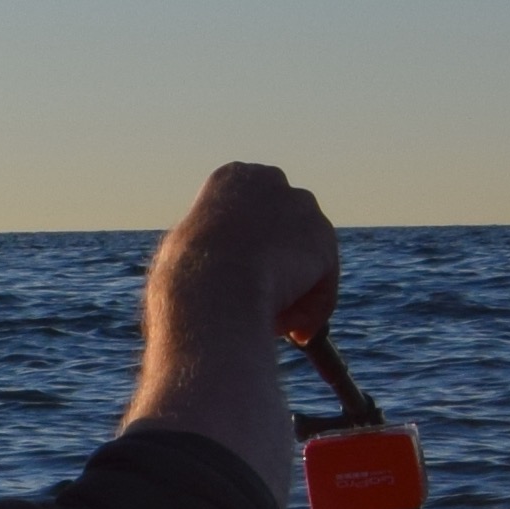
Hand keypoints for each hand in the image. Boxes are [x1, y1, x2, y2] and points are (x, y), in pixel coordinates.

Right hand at [148, 162, 341, 344]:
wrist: (211, 285)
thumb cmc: (186, 276)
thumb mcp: (188, 249)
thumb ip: (215, 247)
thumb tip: (225, 267)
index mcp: (232, 178)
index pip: (257, 209)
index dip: (255, 246)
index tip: (248, 275)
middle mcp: (272, 181)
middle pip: (288, 230)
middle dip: (284, 264)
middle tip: (273, 303)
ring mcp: (302, 208)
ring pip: (308, 261)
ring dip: (298, 293)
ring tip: (278, 326)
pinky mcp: (324, 241)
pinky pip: (322, 286)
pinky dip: (312, 310)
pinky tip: (295, 331)